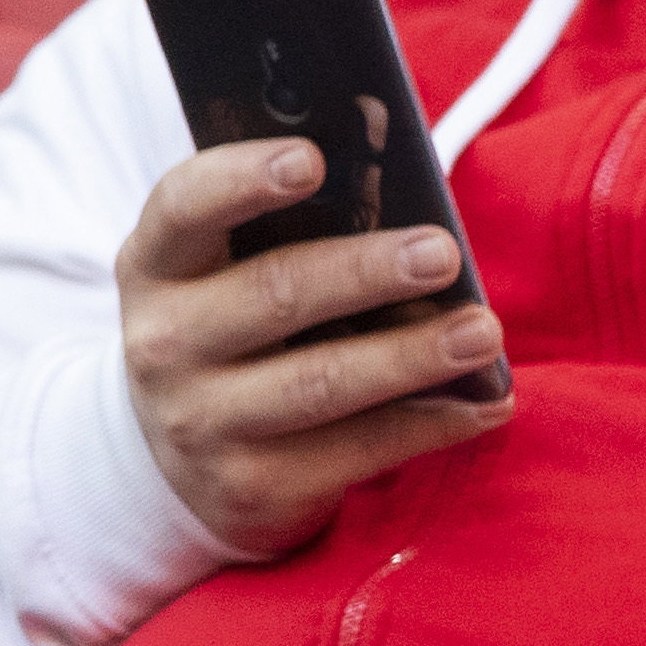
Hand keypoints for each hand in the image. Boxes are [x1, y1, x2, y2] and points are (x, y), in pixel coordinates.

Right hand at [118, 138, 516, 555]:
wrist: (185, 463)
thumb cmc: (240, 328)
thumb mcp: (233, 271)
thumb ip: (296, 227)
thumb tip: (406, 190)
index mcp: (160, 264)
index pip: (186, 206)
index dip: (243, 178)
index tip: (311, 159)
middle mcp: (165, 344)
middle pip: (274, 294)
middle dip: (365, 271)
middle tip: (442, 252)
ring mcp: (202, 423)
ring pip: (321, 382)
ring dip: (412, 355)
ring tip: (481, 332)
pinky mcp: (252, 487)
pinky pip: (357, 450)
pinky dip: (432, 424)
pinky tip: (485, 403)